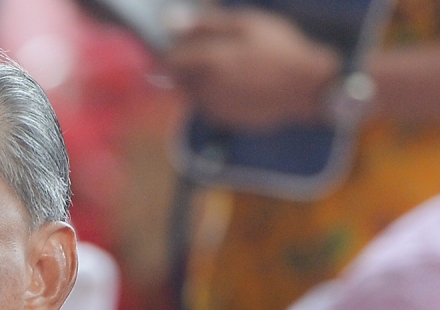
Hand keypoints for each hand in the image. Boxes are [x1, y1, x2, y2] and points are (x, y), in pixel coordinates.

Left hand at [165, 8, 341, 129]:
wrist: (307, 88)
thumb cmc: (280, 49)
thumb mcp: (246, 23)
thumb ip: (204, 23)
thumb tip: (170, 22)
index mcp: (207, 62)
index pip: (170, 60)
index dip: (176, 50)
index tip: (189, 43)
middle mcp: (203, 88)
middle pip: (178, 78)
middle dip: (187, 66)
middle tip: (215, 55)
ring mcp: (212, 107)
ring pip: (191, 93)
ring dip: (200, 81)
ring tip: (231, 70)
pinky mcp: (223, 120)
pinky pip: (206, 105)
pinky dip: (214, 95)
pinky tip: (239, 85)